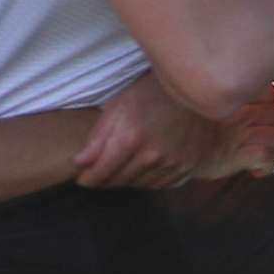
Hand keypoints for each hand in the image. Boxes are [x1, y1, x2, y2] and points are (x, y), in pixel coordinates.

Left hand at [75, 76, 273, 188]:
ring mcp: (172, 163)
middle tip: (98, 173)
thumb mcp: (117, 106)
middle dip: (104, 179)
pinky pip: (159, 184)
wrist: (194, 88)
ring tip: (120, 169)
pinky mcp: (188, 166)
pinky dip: (146, 180)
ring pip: (138, 185)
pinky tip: (141, 168)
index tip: (82, 178)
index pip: (101, 172)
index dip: (88, 178)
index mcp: (130, 138)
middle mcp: (152, 155)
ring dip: (125, 180)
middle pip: (119, 181)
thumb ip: (97, 137)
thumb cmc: (150, 93)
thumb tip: (79, 164)